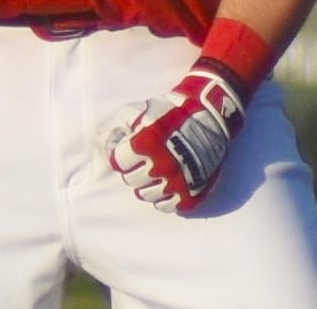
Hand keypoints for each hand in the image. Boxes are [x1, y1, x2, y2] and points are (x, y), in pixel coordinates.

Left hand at [102, 65, 243, 214]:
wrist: (211, 118)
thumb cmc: (172, 112)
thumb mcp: (142, 110)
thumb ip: (120, 126)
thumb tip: (106, 144)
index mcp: (146, 144)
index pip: (118, 162)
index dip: (120, 156)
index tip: (127, 152)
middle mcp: (160, 167)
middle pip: (130, 180)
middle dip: (133, 169)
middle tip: (142, 160)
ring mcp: (176, 183)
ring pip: (146, 195)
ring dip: (146, 184)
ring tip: (154, 172)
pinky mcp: (189, 195)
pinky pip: (166, 206)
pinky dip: (163, 197)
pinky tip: (166, 183)